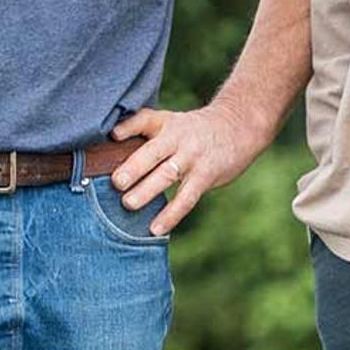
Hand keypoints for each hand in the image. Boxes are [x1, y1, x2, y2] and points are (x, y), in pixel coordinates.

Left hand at [109, 101, 268, 235]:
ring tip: (129, 204)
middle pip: (153, 152)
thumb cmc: (195, 130)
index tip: (113, 136)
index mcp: (166, 123)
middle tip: (116, 182)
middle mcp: (177, 138)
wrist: (238, 126)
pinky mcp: (205, 176)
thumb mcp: (172, 122)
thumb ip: (146, 135)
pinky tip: (156, 229)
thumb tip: (110, 153)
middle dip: (134, 167)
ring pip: (167, 175)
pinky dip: (171, 214)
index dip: (128, 127)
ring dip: (147, 190)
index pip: (144, 120)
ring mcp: (192, 158)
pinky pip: (186, 198)